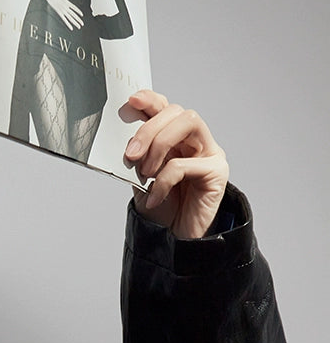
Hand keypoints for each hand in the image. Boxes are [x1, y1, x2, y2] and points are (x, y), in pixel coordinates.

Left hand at [40, 0, 82, 29]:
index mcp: (65, 2)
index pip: (73, 8)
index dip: (78, 11)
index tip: (82, 15)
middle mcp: (64, 7)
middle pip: (73, 15)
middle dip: (77, 20)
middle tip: (82, 25)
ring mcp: (62, 10)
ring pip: (70, 18)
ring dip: (75, 23)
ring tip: (79, 27)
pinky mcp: (58, 12)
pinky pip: (64, 19)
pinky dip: (68, 24)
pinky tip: (71, 28)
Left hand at [120, 91, 229, 239]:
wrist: (173, 242)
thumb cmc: (160, 210)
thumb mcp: (140, 178)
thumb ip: (138, 155)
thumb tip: (124, 137)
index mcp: (176, 139)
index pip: (166, 109)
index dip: (150, 100)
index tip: (131, 101)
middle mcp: (195, 141)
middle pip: (176, 112)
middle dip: (148, 129)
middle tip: (130, 155)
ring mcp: (209, 153)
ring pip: (188, 123)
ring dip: (159, 144)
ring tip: (144, 173)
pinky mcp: (217, 172)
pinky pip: (186, 163)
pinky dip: (163, 180)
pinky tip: (154, 198)